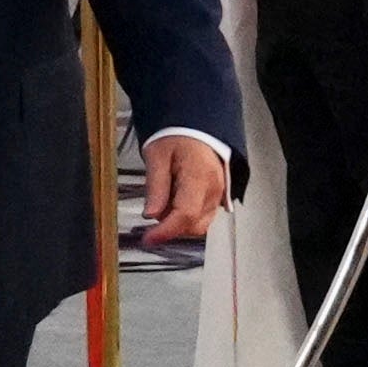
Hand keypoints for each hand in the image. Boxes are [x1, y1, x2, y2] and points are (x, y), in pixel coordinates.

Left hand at [130, 127, 235, 248]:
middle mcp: (214, 189)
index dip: (165, 231)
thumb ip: (155, 187)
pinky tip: (175, 199)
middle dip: (170, 226)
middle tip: (153, 207)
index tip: (148, 239)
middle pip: (193, 225)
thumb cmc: (177, 136)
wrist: (195, 127)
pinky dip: (186, 216)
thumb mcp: (157, 156)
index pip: (185, 214)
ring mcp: (219, 195)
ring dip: (178, 222)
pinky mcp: (217, 198)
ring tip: (165, 196)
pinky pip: (202, 217)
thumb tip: (151, 215)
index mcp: (199, 176)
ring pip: (199, 225)